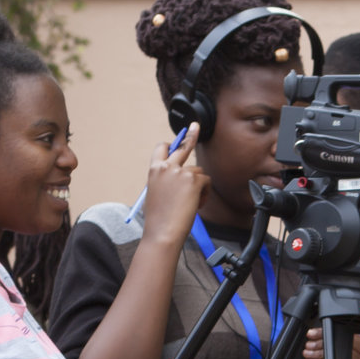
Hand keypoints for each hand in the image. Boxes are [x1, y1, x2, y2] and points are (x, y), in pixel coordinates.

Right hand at [140, 125, 205, 246]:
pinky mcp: (193, 180)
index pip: (161, 149)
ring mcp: (180, 172)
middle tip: (196, 126)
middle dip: (190, 135)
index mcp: (154, 170)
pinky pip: (205, 182)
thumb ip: (166, 182)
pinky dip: (204, 194)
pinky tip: (196, 205)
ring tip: (191, 203)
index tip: (176, 141)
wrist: (163, 233)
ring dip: (199, 186)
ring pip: (198, 172)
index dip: (170, 145)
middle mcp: (166, 167)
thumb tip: (179, 178)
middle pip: (182, 146)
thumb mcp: (156, 195)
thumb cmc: (159, 220)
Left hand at [300, 328, 359, 358]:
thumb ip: (341, 345)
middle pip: (340, 342)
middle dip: (319, 342)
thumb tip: (320, 334)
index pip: (344, 333)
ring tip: (307, 354)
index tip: (312, 333)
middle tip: (308, 344)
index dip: (325, 332)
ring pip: (336, 352)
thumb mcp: (348, 358)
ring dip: (317, 353)